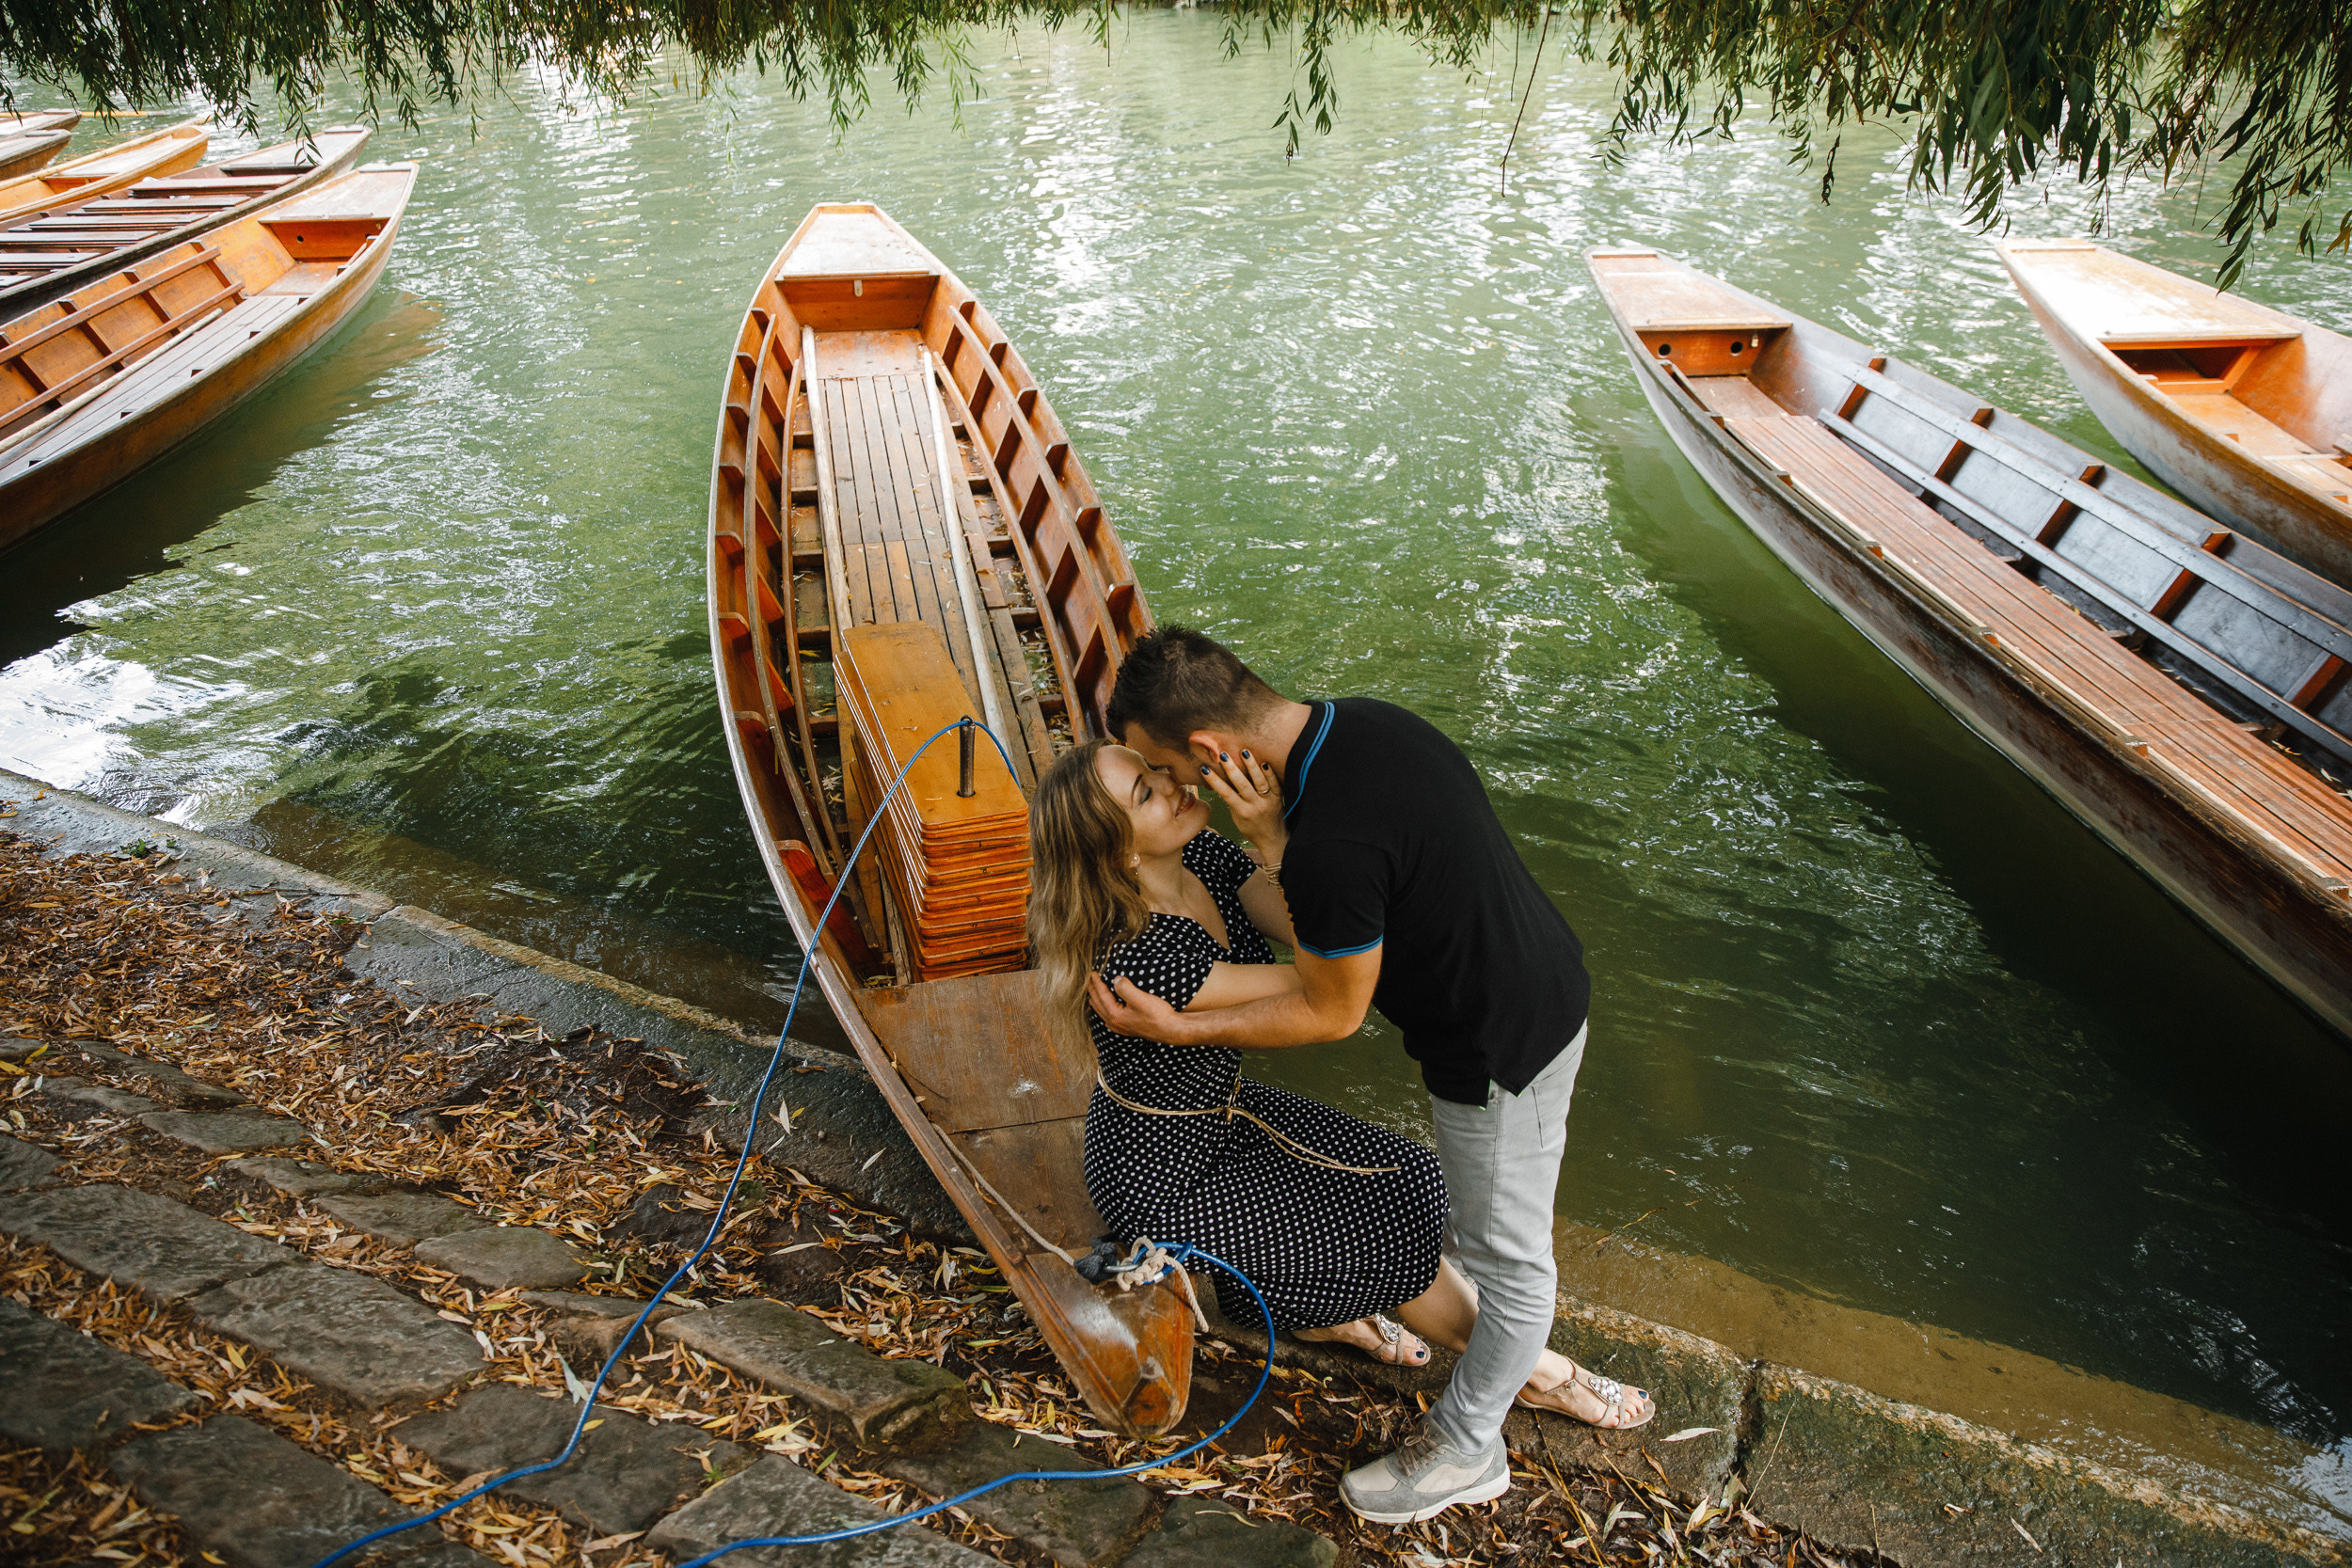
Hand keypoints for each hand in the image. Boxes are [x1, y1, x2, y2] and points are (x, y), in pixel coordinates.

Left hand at [1087, 972, 1188, 1042]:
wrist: (1172, 1030)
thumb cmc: (1157, 1015)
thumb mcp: (1140, 998)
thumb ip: (1124, 988)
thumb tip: (1116, 980)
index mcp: (1115, 1015)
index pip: (1101, 995)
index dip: (1096, 983)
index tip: (1093, 973)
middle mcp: (1115, 1023)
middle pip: (1098, 1005)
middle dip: (1093, 992)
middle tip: (1089, 981)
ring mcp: (1121, 1028)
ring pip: (1102, 1013)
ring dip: (1096, 1001)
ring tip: (1093, 993)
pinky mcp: (1128, 1029)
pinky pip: (1109, 1018)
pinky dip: (1104, 1010)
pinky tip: (1107, 1010)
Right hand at [1196, 748, 1286, 866]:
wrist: (1273, 838)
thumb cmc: (1251, 828)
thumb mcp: (1237, 818)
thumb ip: (1231, 801)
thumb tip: (1221, 782)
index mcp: (1243, 812)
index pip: (1226, 794)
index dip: (1215, 781)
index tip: (1205, 769)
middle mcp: (1256, 806)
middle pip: (1243, 785)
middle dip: (1232, 769)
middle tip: (1223, 755)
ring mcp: (1269, 801)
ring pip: (1260, 781)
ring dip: (1251, 766)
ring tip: (1244, 752)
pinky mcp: (1279, 797)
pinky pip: (1275, 783)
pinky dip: (1270, 773)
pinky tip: (1264, 762)